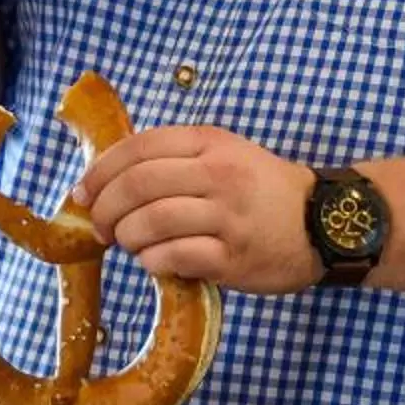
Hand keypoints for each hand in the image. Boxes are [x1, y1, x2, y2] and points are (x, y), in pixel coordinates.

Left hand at [78, 125, 319, 293]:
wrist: (322, 223)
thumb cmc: (261, 188)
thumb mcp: (223, 153)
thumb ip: (175, 159)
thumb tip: (110, 179)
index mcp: (209, 142)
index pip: (138, 148)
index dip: (100, 171)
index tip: (83, 192)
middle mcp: (217, 174)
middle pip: (137, 186)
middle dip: (104, 209)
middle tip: (99, 227)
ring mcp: (226, 217)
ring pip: (150, 223)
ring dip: (127, 237)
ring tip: (130, 243)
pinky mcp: (232, 258)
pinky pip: (173, 258)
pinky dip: (152, 261)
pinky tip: (156, 261)